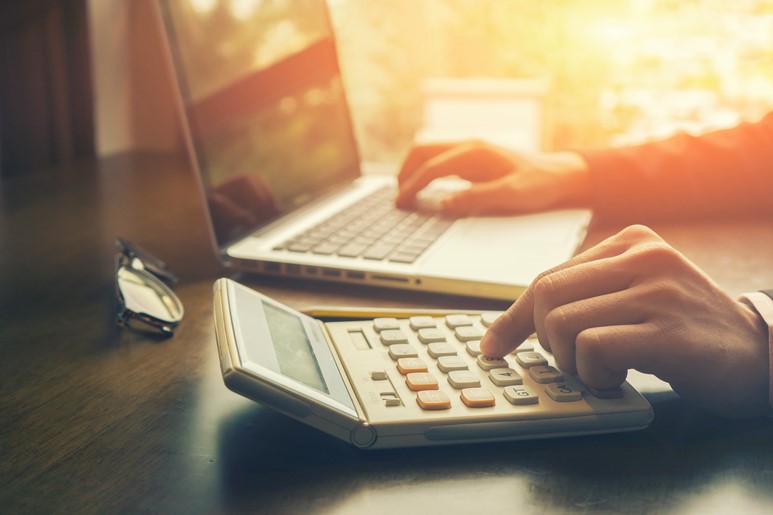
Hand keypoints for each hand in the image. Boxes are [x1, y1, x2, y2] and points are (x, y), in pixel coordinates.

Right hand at [395, 141, 591, 214]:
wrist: (562, 175)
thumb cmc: (540, 185)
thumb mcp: (511, 196)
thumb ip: (477, 198)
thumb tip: (444, 202)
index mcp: (475, 152)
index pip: (431, 167)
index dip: (412, 186)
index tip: (400, 203)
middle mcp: (470, 145)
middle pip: (423, 151)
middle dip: (405, 172)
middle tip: (396, 197)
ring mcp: (471, 149)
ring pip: (429, 151)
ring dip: (413, 168)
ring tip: (404, 190)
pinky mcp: (475, 157)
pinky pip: (440, 158)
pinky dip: (425, 169)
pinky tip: (424, 186)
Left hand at [480, 225, 770, 417]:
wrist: (757, 355)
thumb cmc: (683, 328)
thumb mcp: (634, 295)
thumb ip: (585, 295)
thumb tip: (511, 324)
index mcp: (629, 242)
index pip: (547, 277)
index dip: (513, 318)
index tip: (494, 346)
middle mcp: (643, 257)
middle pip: (545, 296)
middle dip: (542, 341)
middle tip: (570, 361)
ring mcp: (657, 291)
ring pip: (561, 323)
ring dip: (569, 362)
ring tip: (601, 370)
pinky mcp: (668, 331)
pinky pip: (592, 347)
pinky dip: (592, 373)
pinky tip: (617, 378)